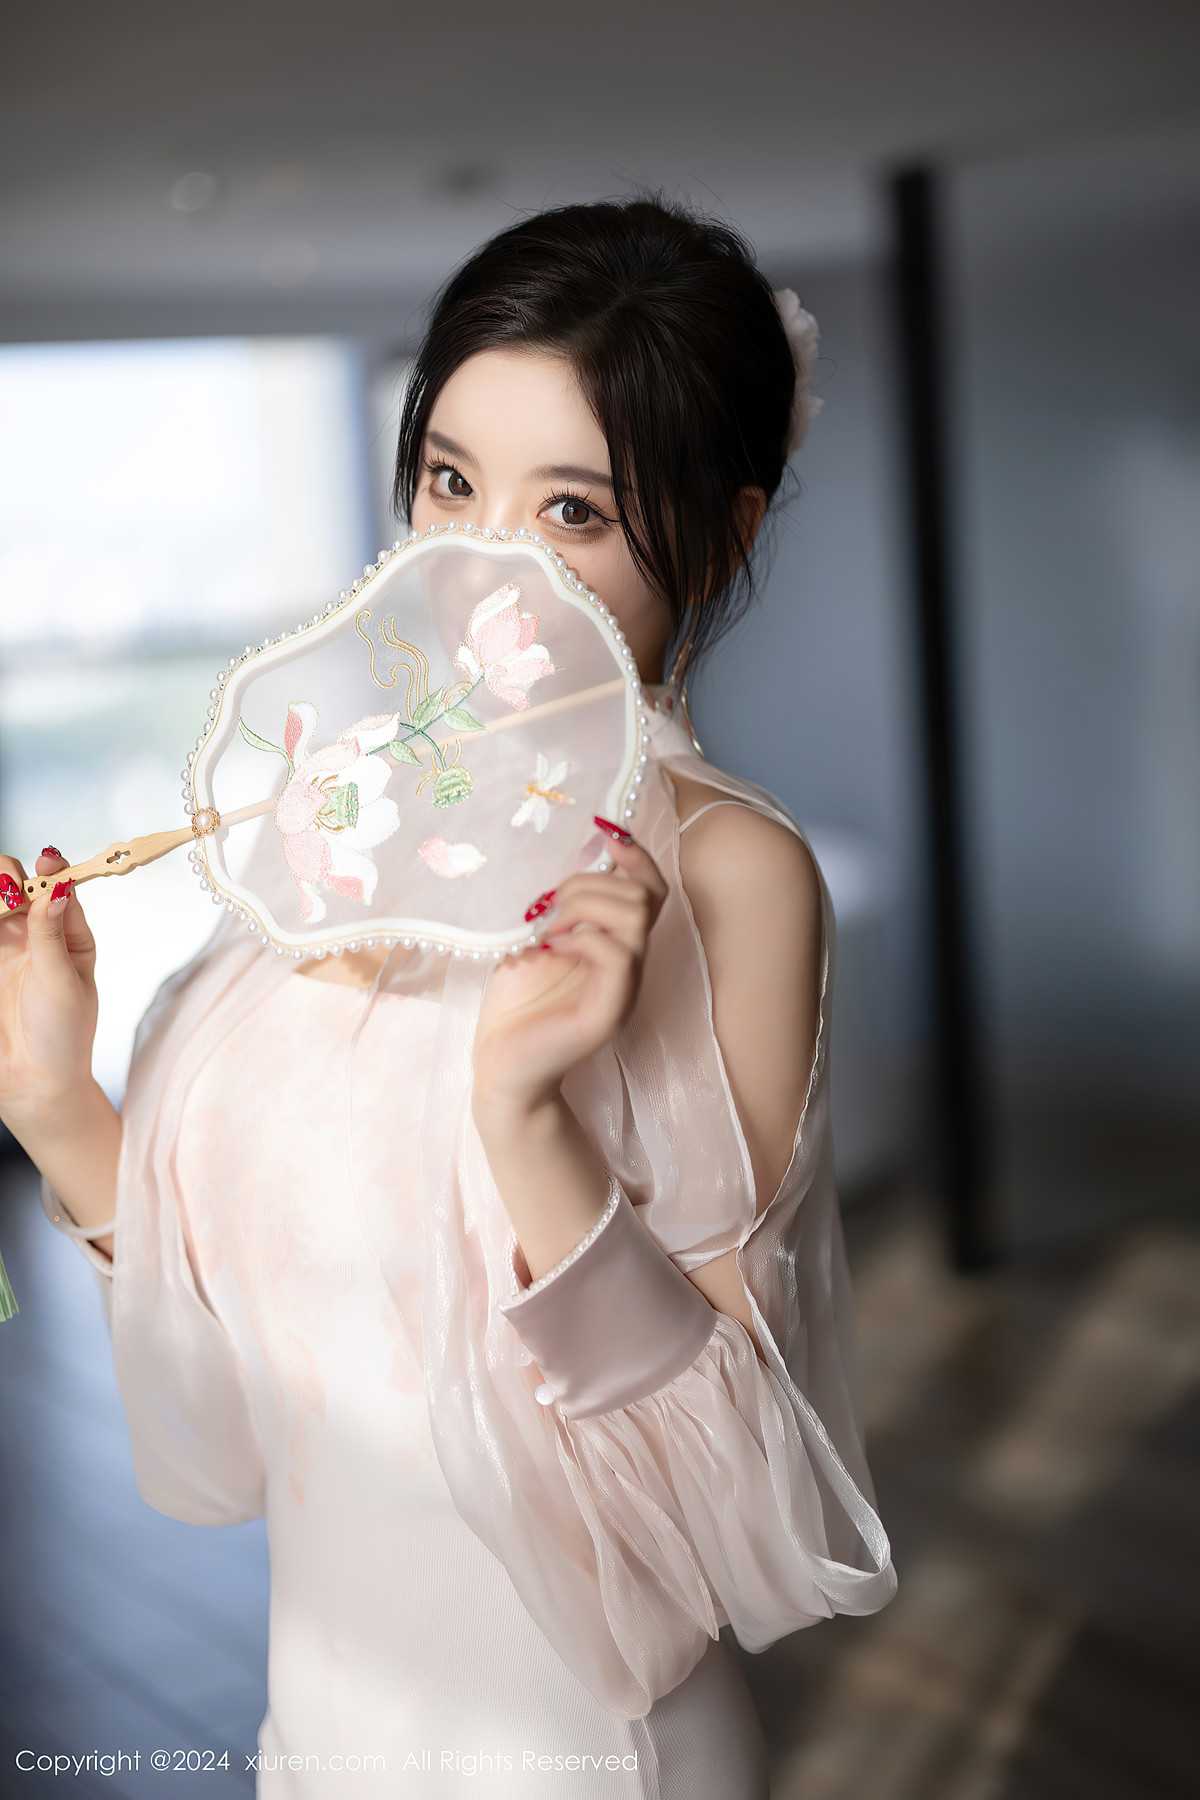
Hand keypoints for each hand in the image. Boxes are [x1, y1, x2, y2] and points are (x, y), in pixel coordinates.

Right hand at [0, 847, 98, 1122]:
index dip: (53, 869)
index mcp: (70, 937)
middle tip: (8, 887)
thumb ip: (51, 935)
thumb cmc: (63, 1036)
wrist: (32, 1083)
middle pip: (18, 888)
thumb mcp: (63, 981)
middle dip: (11, 877)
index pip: (61, 890)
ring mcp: (4, 949)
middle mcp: (35, 936)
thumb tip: (59, 888)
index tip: (47, 859)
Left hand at [472, 822, 667, 1125]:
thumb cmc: (515, 1008)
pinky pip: (618, 954)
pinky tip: (552, 947)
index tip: (604, 835)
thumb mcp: (534, 943)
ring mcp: (625, 989)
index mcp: (618, 947)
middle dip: (590, 882)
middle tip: (547, 906)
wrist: (501, 1069)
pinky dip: (583, 937)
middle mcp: (631, 966)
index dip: (637, 857)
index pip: (651, 891)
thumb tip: (563, 865)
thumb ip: (557, 910)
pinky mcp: (610, 1011)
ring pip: (635, 917)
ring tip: (548, 927)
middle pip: (643, 895)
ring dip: (584, 905)